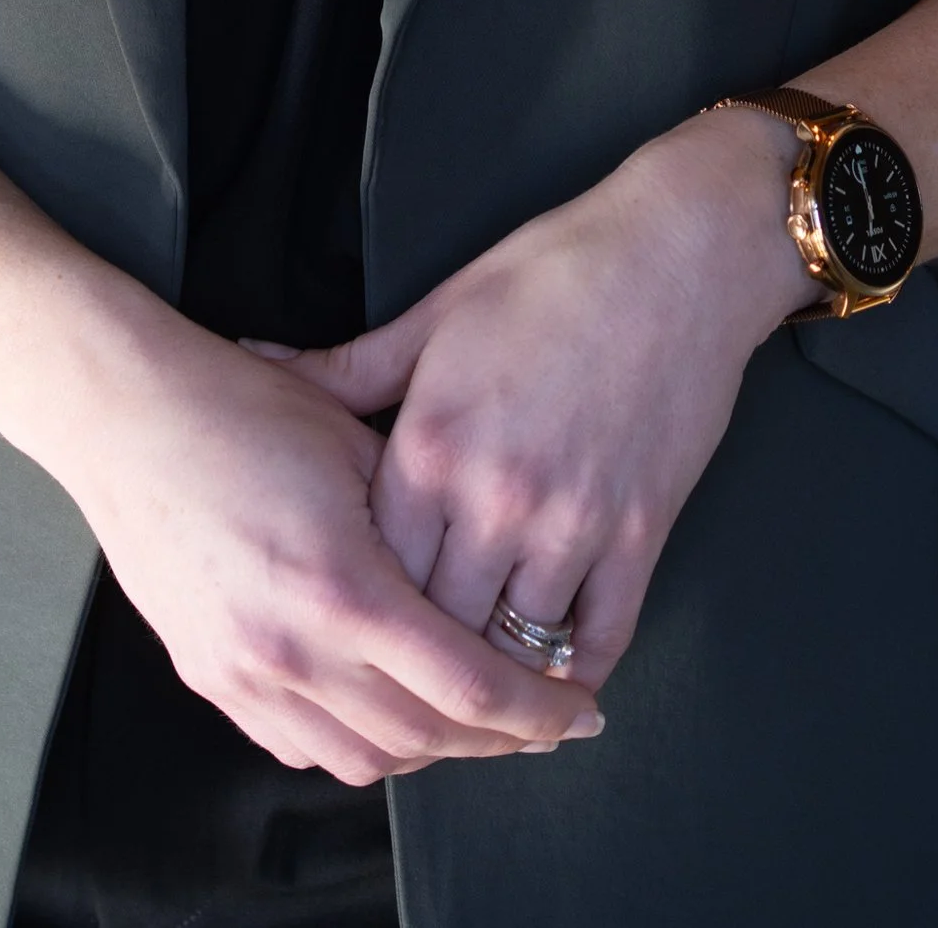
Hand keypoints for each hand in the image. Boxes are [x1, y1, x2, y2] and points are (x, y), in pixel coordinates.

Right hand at [51, 300, 601, 783]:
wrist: (128, 417)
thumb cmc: (242, 409)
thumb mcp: (359, 443)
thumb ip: (426, 520)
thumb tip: (490, 573)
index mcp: (340, 584)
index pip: (465, 685)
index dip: (537, 708)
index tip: (578, 708)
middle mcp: (289, 646)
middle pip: (424, 737)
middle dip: (500, 740)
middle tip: (546, 720)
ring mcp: (243, 673)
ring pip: (366, 759)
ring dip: (434, 751)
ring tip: (479, 722)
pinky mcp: (211, 679)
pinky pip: (303, 748)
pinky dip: (361, 744)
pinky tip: (393, 714)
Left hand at [277, 110, 809, 693]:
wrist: (680, 252)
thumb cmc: (556, 270)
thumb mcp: (436, 312)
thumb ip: (345, 366)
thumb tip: (257, 362)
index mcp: (434, 443)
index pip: (373, 570)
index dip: (360, 603)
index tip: (352, 614)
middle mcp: (496, 496)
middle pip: (436, 626)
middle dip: (420, 653)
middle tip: (405, 671)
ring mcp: (573, 522)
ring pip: (514, 648)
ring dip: (495, 672)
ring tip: (474, 685)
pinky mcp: (640, 532)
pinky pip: (602, 636)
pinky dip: (577, 671)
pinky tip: (556, 678)